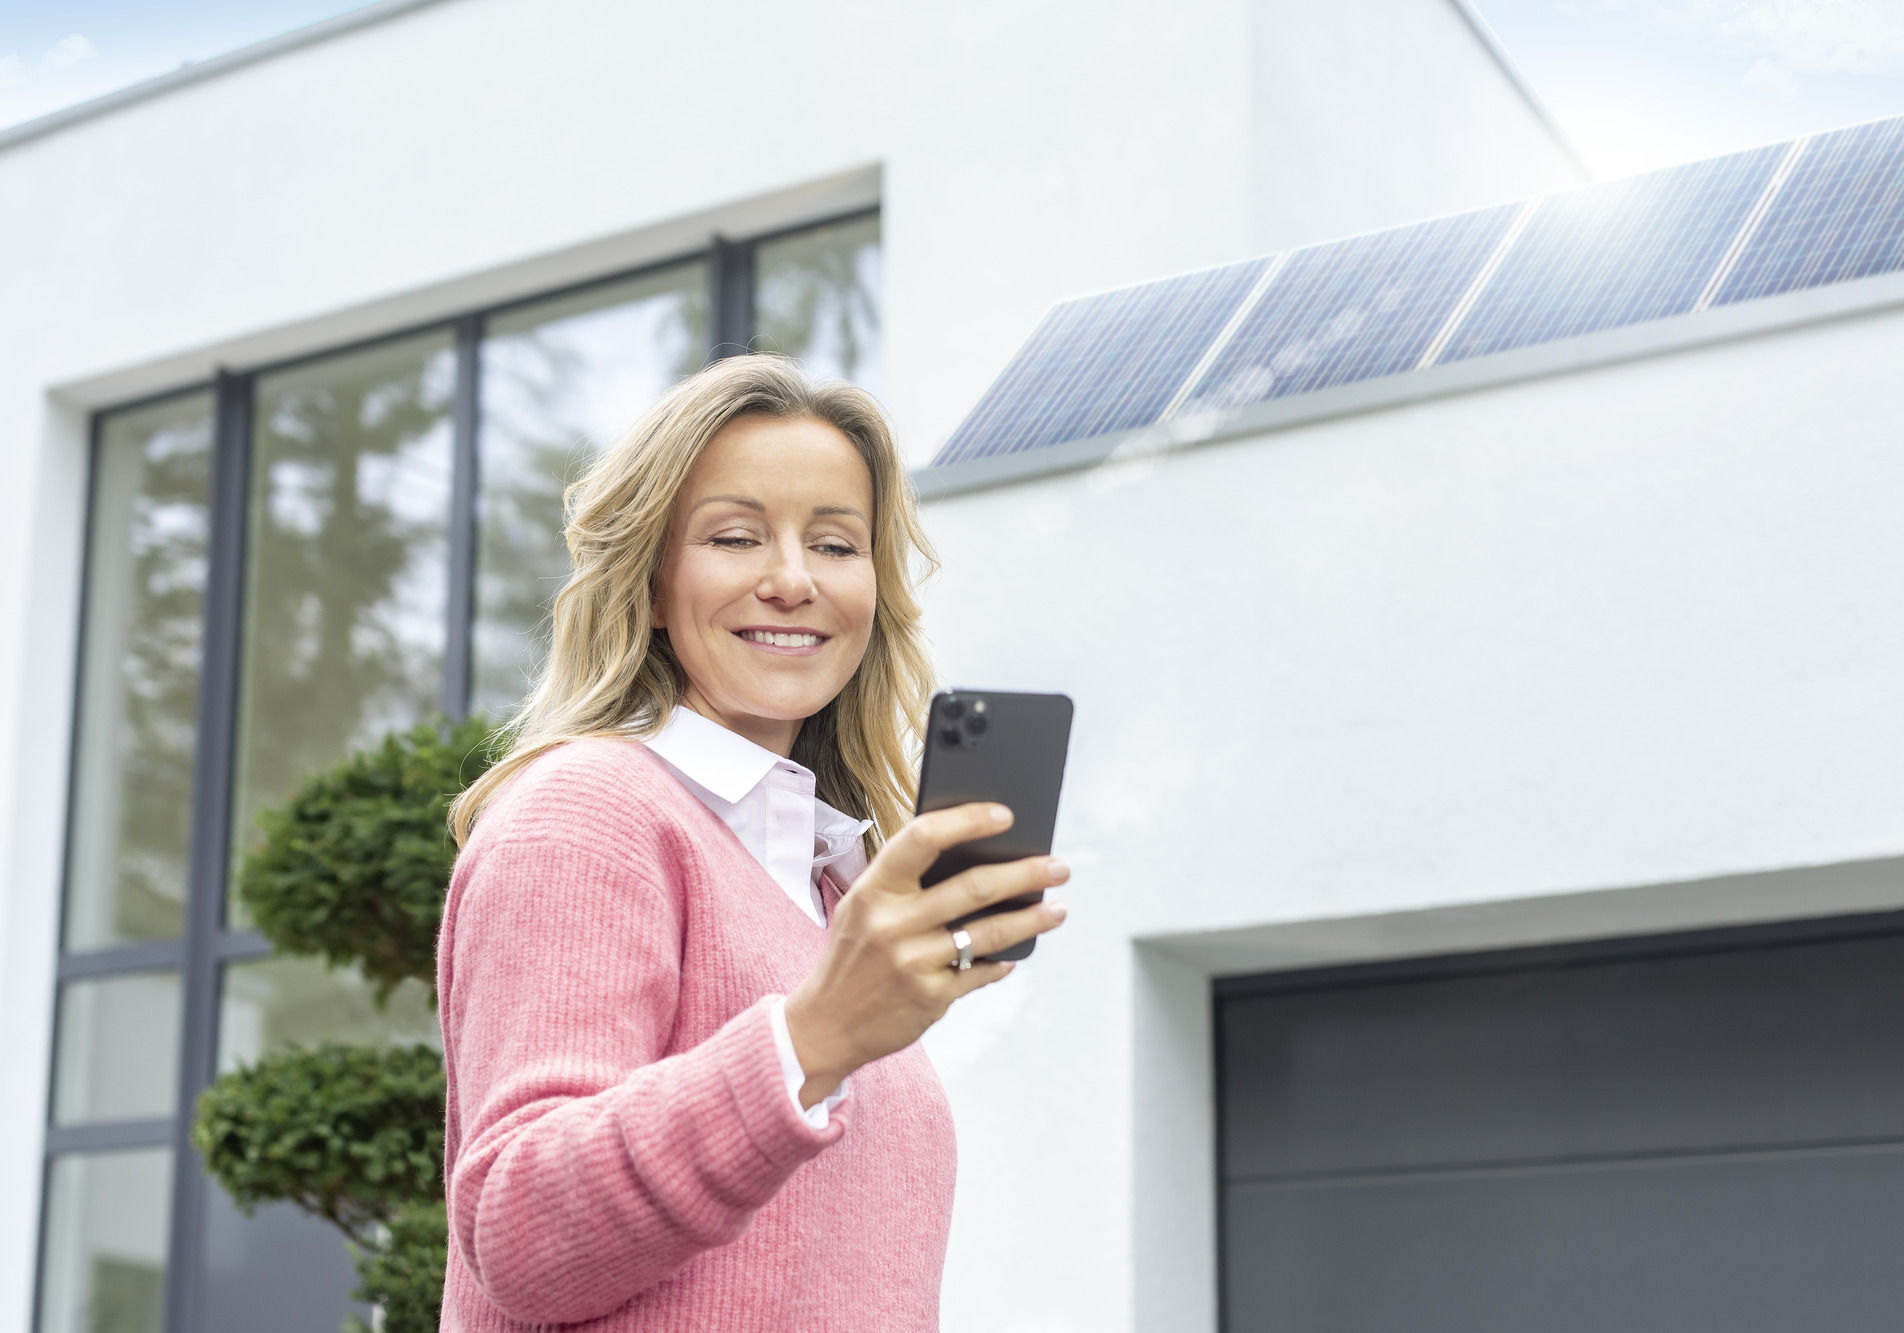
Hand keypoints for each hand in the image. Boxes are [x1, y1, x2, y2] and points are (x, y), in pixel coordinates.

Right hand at [782, 802, 1068, 1107]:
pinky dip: (1003, 961)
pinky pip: (980, 971)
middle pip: (973, 887)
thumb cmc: (852, 957)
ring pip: (989, 932)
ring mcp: (913, 962)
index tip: (1005, 815)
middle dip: (1025, 874)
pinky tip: (1016, 953)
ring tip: (1057, 909)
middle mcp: (893, 923)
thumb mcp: (861, 908)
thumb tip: (974, 857)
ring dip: (1032, 919)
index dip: (967, 821)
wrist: (825, 1025)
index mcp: (874, 889)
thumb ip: (904, 882)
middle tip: (1058, 866)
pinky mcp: (930, 997)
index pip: (923, 838)